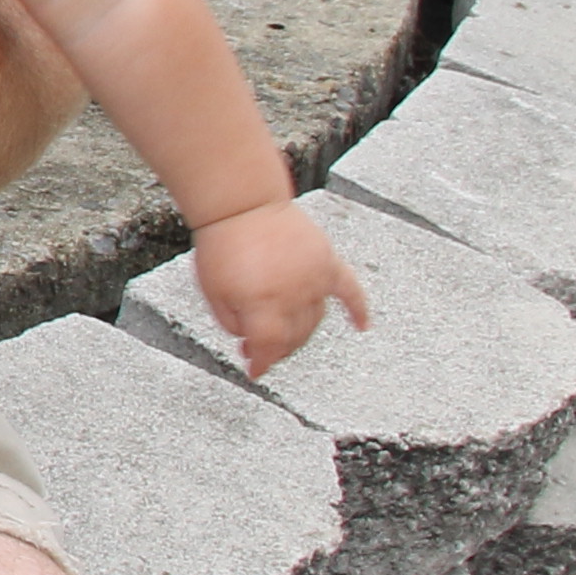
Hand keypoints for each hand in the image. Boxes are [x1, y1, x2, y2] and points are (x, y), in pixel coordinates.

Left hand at [190, 203, 371, 378]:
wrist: (241, 203)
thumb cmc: (222, 243)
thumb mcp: (213, 291)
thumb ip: (231, 321)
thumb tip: (247, 338)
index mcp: (264, 305)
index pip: (269, 348)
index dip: (261, 364)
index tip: (255, 372)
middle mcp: (294, 296)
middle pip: (293, 337)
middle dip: (277, 349)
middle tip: (263, 349)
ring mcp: (315, 279)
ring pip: (315, 320)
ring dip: (301, 333)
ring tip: (287, 335)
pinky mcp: (328, 262)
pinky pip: (350, 290)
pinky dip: (358, 309)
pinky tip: (362, 325)